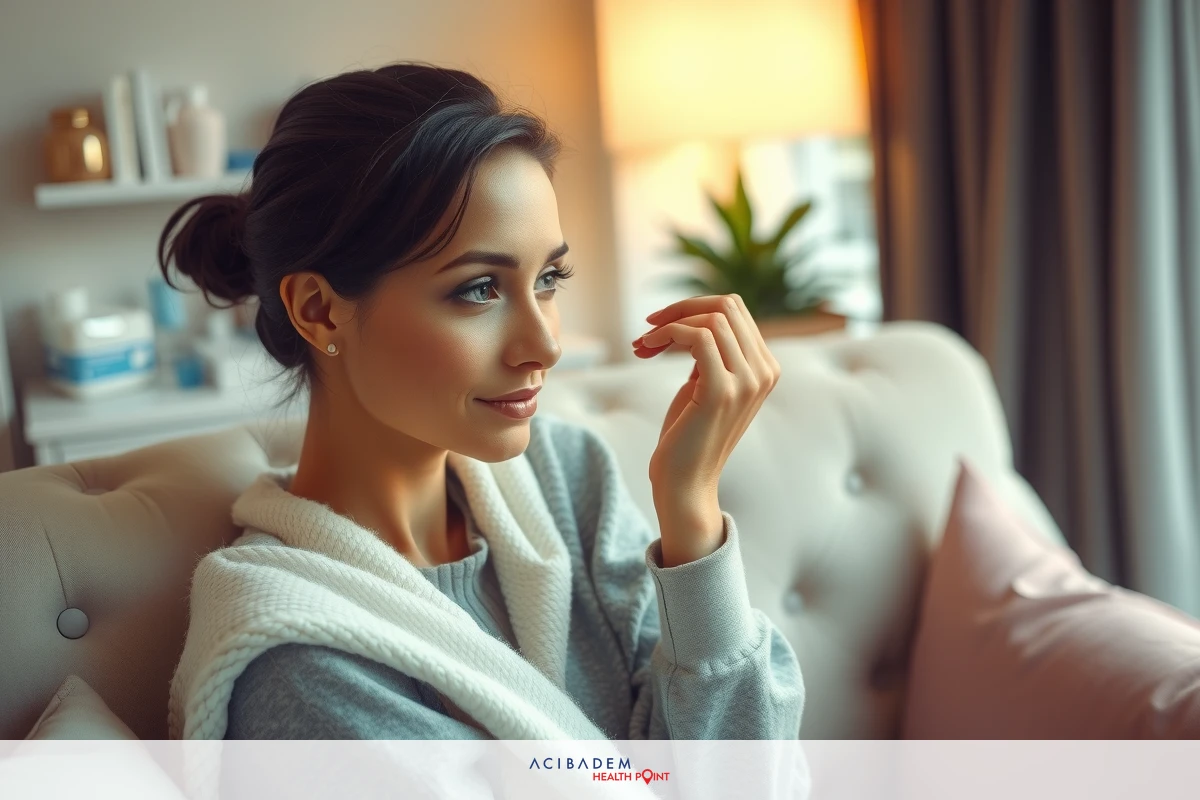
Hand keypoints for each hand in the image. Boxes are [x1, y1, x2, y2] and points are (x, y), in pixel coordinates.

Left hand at [631, 294, 780, 564]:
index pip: (735, 309)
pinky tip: (646, 349)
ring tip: (643, 345)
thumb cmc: (688, 435)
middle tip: (648, 329)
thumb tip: (694, 316)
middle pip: (727, 305)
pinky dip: (666, 335)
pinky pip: (698, 337)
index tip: (658, 326)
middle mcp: (765, 371)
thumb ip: (712, 353)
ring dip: (668, 325)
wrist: (685, 484)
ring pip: (712, 318)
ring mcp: (748, 382)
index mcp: (765, 367)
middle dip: (680, 309)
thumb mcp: (705, 384)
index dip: (691, 309)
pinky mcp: (722, 391)